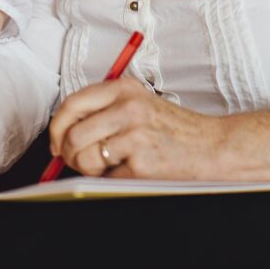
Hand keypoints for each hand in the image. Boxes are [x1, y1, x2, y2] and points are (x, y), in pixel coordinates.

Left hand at [49, 77, 269, 181]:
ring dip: (88, 170)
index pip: (71, 104)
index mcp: (123, 88)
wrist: (213, 146)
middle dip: (69, 154)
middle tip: (79, 161)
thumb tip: (62, 135)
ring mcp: (135, 134)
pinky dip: (111, 180)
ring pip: (84, 158)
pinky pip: (106, 177)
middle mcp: (128, 107)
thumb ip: (103, 111)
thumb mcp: (138, 104)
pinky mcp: (142, 162)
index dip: (56, 128)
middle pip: (73, 134)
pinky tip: (128, 172)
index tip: (56, 143)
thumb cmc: (172, 128)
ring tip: (106, 167)